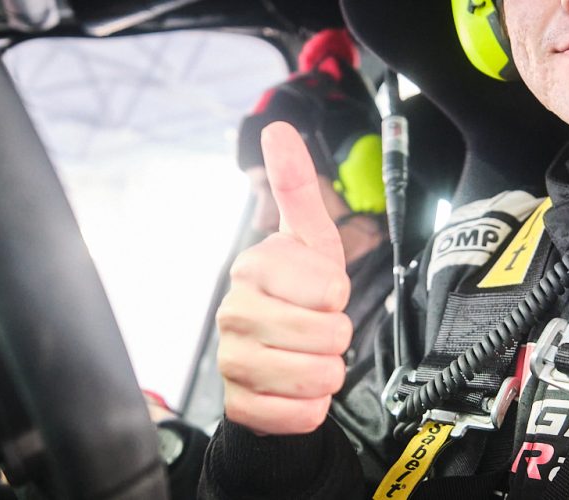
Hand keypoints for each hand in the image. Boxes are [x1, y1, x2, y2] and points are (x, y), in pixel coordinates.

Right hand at [216, 122, 352, 434]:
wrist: (274, 365)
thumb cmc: (297, 298)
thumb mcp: (309, 242)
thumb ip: (297, 187)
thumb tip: (278, 128)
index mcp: (252, 268)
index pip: (330, 288)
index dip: (337, 296)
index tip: (318, 293)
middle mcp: (233, 311)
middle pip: (329, 335)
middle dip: (336, 338)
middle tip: (315, 330)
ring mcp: (230, 360)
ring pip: (319, 375)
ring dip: (327, 372)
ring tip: (307, 358)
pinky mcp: (238, 406)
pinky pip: (300, 414)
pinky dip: (310, 408)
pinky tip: (293, 390)